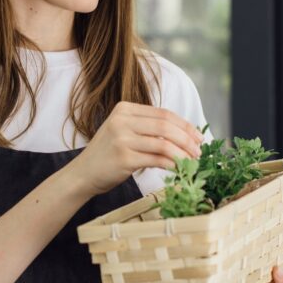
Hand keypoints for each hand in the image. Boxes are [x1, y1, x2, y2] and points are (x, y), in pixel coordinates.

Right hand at [68, 101, 203, 198]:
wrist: (82, 173)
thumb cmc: (107, 154)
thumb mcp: (123, 132)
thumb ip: (147, 128)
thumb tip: (184, 134)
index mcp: (124, 109)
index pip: (163, 113)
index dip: (185, 125)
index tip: (198, 137)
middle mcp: (122, 121)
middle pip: (166, 126)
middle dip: (187, 139)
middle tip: (199, 151)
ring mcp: (122, 139)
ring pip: (164, 143)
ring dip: (183, 154)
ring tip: (192, 162)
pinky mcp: (124, 158)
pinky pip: (156, 159)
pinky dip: (172, 164)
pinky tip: (179, 169)